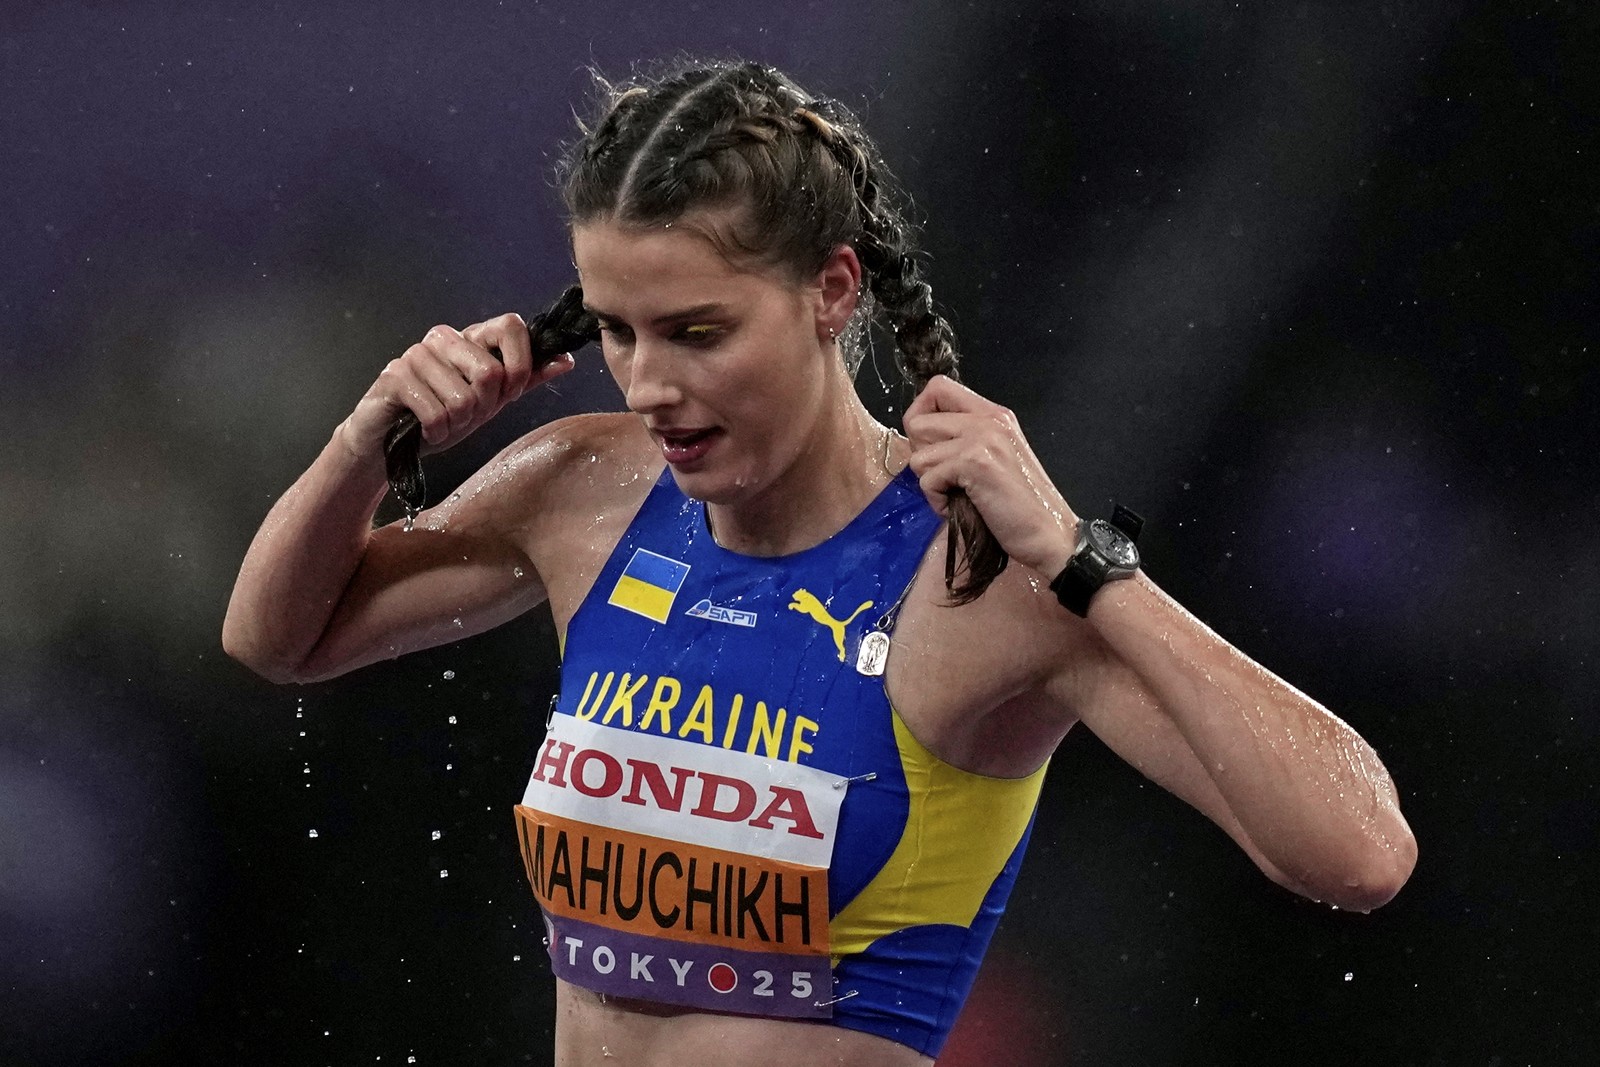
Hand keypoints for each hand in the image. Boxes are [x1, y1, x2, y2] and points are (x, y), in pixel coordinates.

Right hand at [342, 313, 574, 458]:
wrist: (390, 445)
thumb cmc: (440, 418)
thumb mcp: (490, 402)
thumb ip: (524, 380)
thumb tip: (565, 360)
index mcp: (470, 339)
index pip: (510, 325)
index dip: (519, 365)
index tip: (508, 393)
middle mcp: (444, 338)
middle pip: (490, 371)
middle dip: (483, 408)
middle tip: (464, 416)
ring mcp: (417, 354)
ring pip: (463, 398)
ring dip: (456, 424)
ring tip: (440, 422)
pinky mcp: (394, 376)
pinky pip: (436, 412)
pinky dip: (436, 431)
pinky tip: (424, 429)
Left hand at [903, 375, 1079, 578]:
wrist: (1049, 534)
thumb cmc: (1020, 505)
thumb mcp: (995, 457)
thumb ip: (965, 438)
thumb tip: (921, 435)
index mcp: (994, 413)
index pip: (937, 387)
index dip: (921, 414)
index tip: (933, 446)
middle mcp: (988, 418)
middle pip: (918, 420)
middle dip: (922, 455)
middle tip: (947, 477)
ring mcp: (982, 438)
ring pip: (918, 456)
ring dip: (931, 484)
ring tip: (959, 496)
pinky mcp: (974, 462)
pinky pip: (928, 480)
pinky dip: (938, 502)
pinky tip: (962, 508)